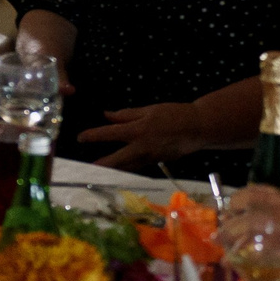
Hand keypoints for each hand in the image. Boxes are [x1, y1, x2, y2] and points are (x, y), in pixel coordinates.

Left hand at [76, 100, 204, 170]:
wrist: (199, 127)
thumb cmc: (174, 114)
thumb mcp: (149, 109)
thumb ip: (126, 114)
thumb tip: (107, 115)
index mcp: (138, 130)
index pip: (110, 133)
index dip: (93, 136)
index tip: (80, 138)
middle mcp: (143, 147)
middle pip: (117, 159)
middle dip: (102, 164)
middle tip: (87, 168)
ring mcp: (151, 157)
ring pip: (128, 166)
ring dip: (113, 169)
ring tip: (99, 170)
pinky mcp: (158, 161)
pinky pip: (139, 165)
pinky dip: (128, 167)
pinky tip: (120, 168)